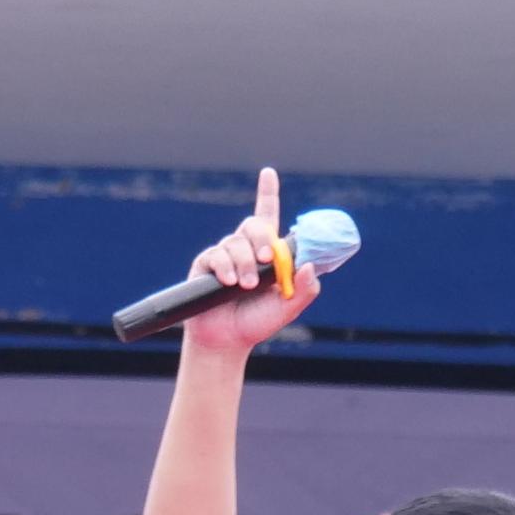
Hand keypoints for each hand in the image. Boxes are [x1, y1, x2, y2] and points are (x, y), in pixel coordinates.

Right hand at [175, 167, 320, 364]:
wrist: (227, 341)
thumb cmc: (257, 322)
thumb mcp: (288, 307)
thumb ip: (304, 289)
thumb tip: (310, 265)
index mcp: (266, 254)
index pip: (267, 216)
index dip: (267, 193)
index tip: (268, 173)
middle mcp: (245, 250)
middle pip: (254, 225)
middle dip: (262, 239)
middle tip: (267, 260)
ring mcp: (224, 256)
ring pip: (236, 243)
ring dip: (244, 264)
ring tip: (245, 286)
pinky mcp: (205, 265)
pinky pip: (216, 255)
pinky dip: (225, 267)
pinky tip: (229, 281)